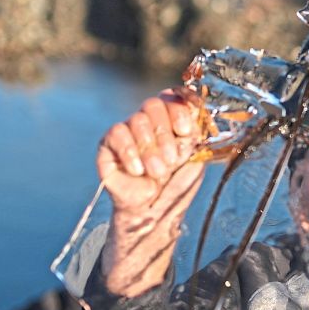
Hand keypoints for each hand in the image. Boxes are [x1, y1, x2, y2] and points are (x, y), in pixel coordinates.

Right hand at [96, 91, 208, 296]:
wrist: (154, 212)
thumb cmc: (176, 186)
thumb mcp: (195, 158)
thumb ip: (196, 134)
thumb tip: (200, 110)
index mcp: (171, 121)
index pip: (173, 97)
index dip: (179, 108)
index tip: (186, 131)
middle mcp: (149, 122)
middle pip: (153, 104)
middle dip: (165, 134)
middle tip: (171, 160)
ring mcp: (128, 131)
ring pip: (137, 119)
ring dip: (150, 148)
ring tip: (157, 172)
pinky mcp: (109, 145)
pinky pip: (117, 133)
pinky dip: (130, 152)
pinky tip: (138, 170)